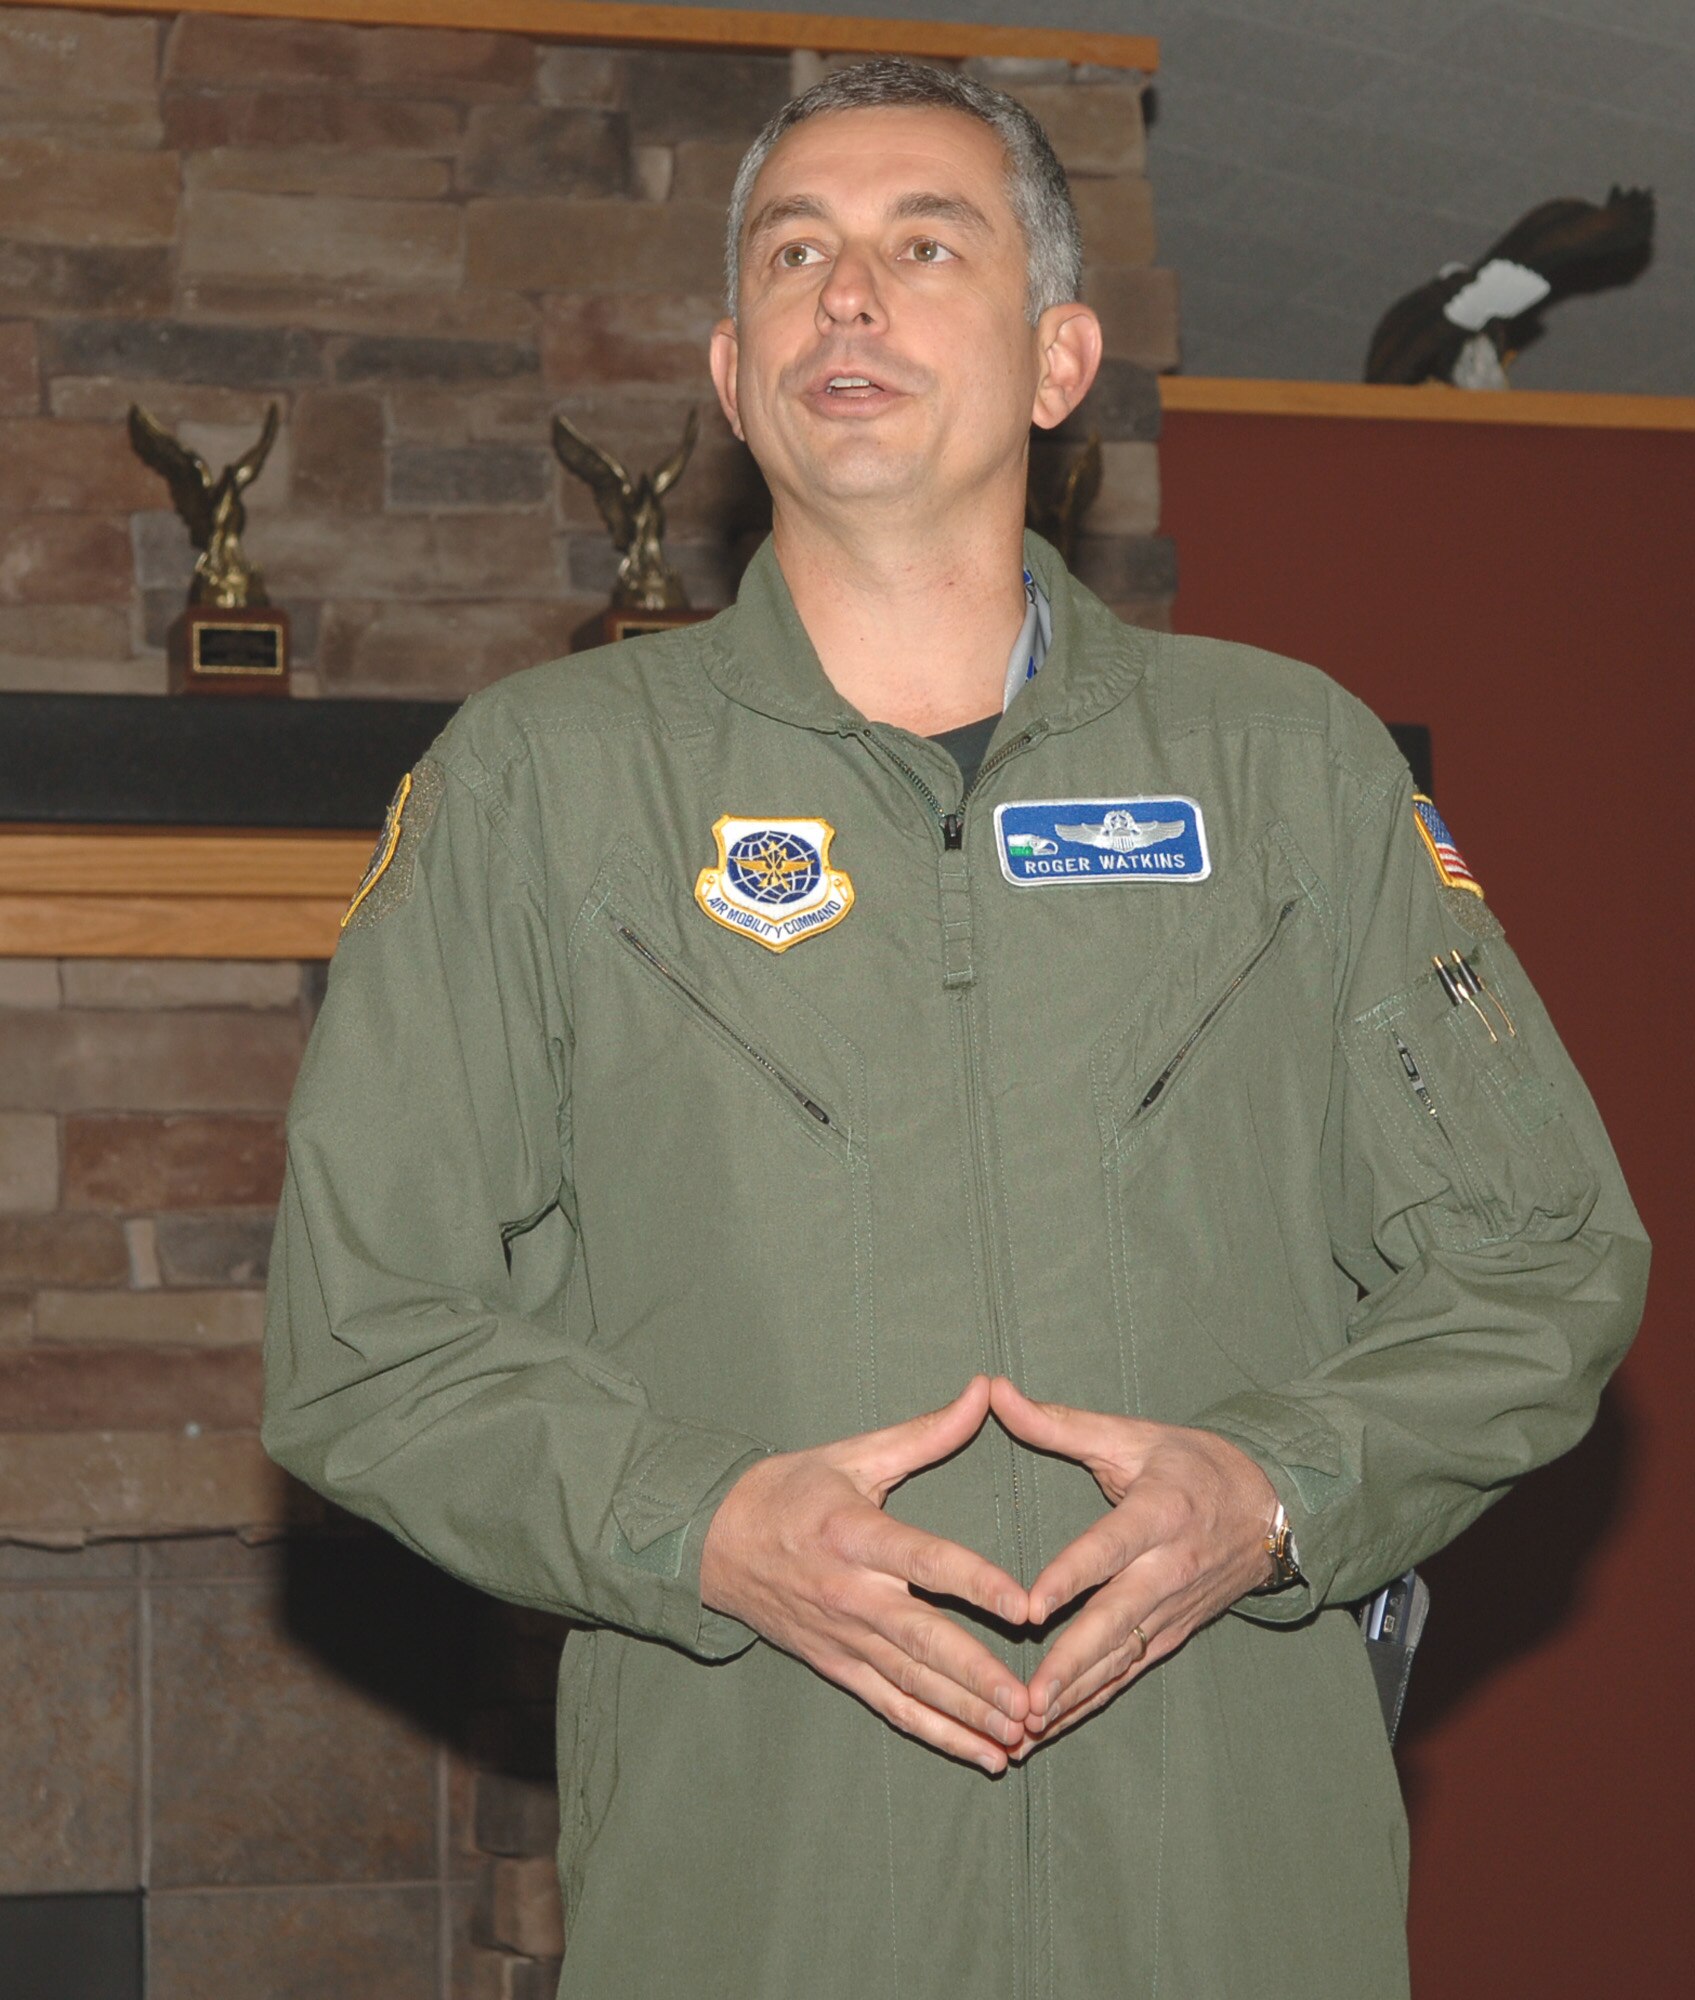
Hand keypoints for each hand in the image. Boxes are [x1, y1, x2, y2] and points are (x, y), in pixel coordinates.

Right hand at [700, 1376, 1032, 1771]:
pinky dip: (938, 1733)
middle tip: (1030, 1703)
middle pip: (924, 1641)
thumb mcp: (855, 1454)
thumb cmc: (790, 1490)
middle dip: (979, 1678)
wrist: (711, 1542)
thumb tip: (985, 1389)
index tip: (1024, 1606)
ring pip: (913, 1685)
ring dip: (966, 1715)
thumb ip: (927, 1432)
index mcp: (857, 1534)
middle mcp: (852, 1593)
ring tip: (1019, 1737)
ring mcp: (843, 1638)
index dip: (976, 1583)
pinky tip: (983, 1755)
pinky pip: (892, 1707)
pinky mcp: (837, 1667)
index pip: (927, 1560)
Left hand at [987, 1377, 1278, 1751]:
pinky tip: (1053, 1727)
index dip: (1070, 1579)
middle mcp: (1168, 1569)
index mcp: (1158, 1513)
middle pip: (1114, 1624)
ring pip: (1120, 1661)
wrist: (1271, 1508)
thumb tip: (995, 1390)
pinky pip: (1128, 1674)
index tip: (1030, 1609)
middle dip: (1071, 1666)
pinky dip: (1091, 1703)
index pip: (1108, 1551)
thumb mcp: (1132, 1435)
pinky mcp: (1173, 1636)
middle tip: (1027, 1700)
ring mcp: (1173, 1610)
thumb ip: (1059, 1423)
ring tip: (1028, 1728)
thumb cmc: (1191, 1464)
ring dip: (1076, 1697)